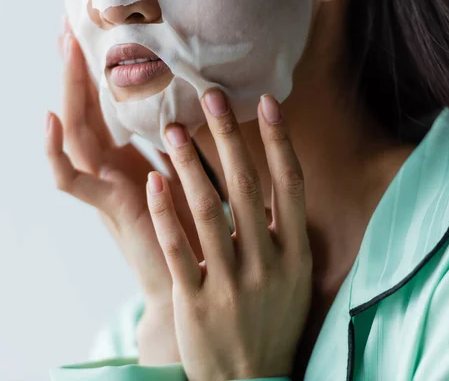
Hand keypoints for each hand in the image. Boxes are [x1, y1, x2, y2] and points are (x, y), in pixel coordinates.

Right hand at [46, 23, 198, 363]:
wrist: (199, 283)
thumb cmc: (200, 231)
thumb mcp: (193, 178)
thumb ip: (186, 148)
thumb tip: (200, 108)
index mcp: (132, 161)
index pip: (108, 108)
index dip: (102, 72)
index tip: (100, 33)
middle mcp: (114, 171)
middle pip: (87, 112)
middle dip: (78, 70)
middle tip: (70, 27)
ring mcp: (107, 189)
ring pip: (75, 134)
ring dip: (67, 91)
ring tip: (65, 50)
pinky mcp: (109, 209)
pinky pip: (69, 179)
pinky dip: (54, 151)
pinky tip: (52, 118)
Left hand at [146, 90, 312, 379]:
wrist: (250, 380)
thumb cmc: (275, 321)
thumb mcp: (296, 278)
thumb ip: (286, 233)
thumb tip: (280, 182)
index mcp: (295, 254)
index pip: (290, 185)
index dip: (279, 141)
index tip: (266, 102)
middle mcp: (267, 264)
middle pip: (245, 188)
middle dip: (229, 137)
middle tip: (211, 96)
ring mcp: (231, 283)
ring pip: (206, 211)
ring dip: (189, 166)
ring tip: (173, 130)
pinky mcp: (196, 302)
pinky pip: (177, 249)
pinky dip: (163, 214)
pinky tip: (152, 182)